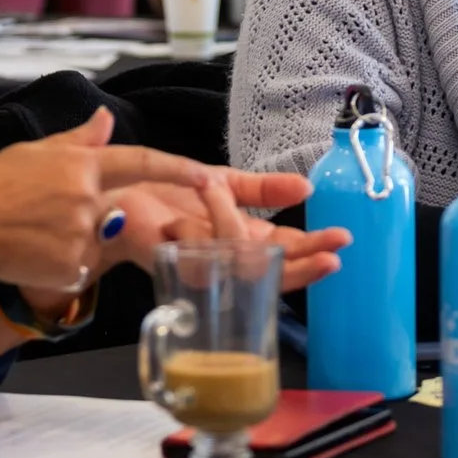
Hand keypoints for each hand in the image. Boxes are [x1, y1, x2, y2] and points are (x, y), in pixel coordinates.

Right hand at [0, 109, 211, 289]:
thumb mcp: (32, 153)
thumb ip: (77, 141)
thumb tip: (106, 118)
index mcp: (80, 164)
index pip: (141, 161)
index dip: (177, 168)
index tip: (206, 174)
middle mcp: (88, 197)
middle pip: (111, 210)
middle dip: (87, 216)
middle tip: (41, 217)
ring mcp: (83, 233)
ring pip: (94, 242)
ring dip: (70, 241)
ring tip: (30, 235)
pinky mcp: (74, 265)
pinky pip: (78, 268)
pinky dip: (59, 265)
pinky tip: (30, 255)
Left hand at [101, 175, 349, 291]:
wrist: (117, 193)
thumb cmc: (169, 192)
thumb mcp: (226, 183)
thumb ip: (265, 190)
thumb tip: (307, 189)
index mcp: (243, 240)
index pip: (286, 252)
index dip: (312, 249)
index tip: (340, 240)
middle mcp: (227, 260)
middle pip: (273, 273)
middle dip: (303, 264)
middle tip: (331, 256)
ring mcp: (204, 267)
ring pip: (236, 261)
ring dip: (227, 222)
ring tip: (211, 189)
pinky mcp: (174, 267)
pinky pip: (198, 253)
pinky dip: (194, 224)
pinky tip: (185, 209)